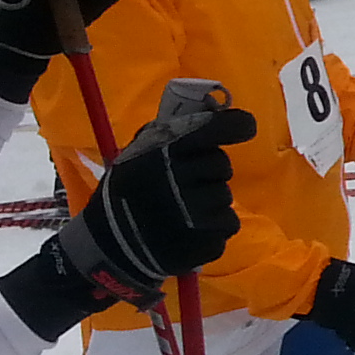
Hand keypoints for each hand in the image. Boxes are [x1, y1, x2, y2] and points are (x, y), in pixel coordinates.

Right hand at [2, 95, 254, 328]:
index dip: (235, 125)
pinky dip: (214, 227)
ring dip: (212, 201)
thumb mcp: (136, 153)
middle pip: (222, 165)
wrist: (109, 246)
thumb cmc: (126, 193)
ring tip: (184, 209)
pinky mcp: (205, 243)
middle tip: (187, 181)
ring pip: (226, 197)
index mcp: (163, 153)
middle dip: (210, 171)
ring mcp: (195, 215)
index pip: (213, 129)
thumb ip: (170, 131)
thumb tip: (212, 108)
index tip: (245, 126)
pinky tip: (190, 230)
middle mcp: (180, 180)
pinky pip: (228, 225)